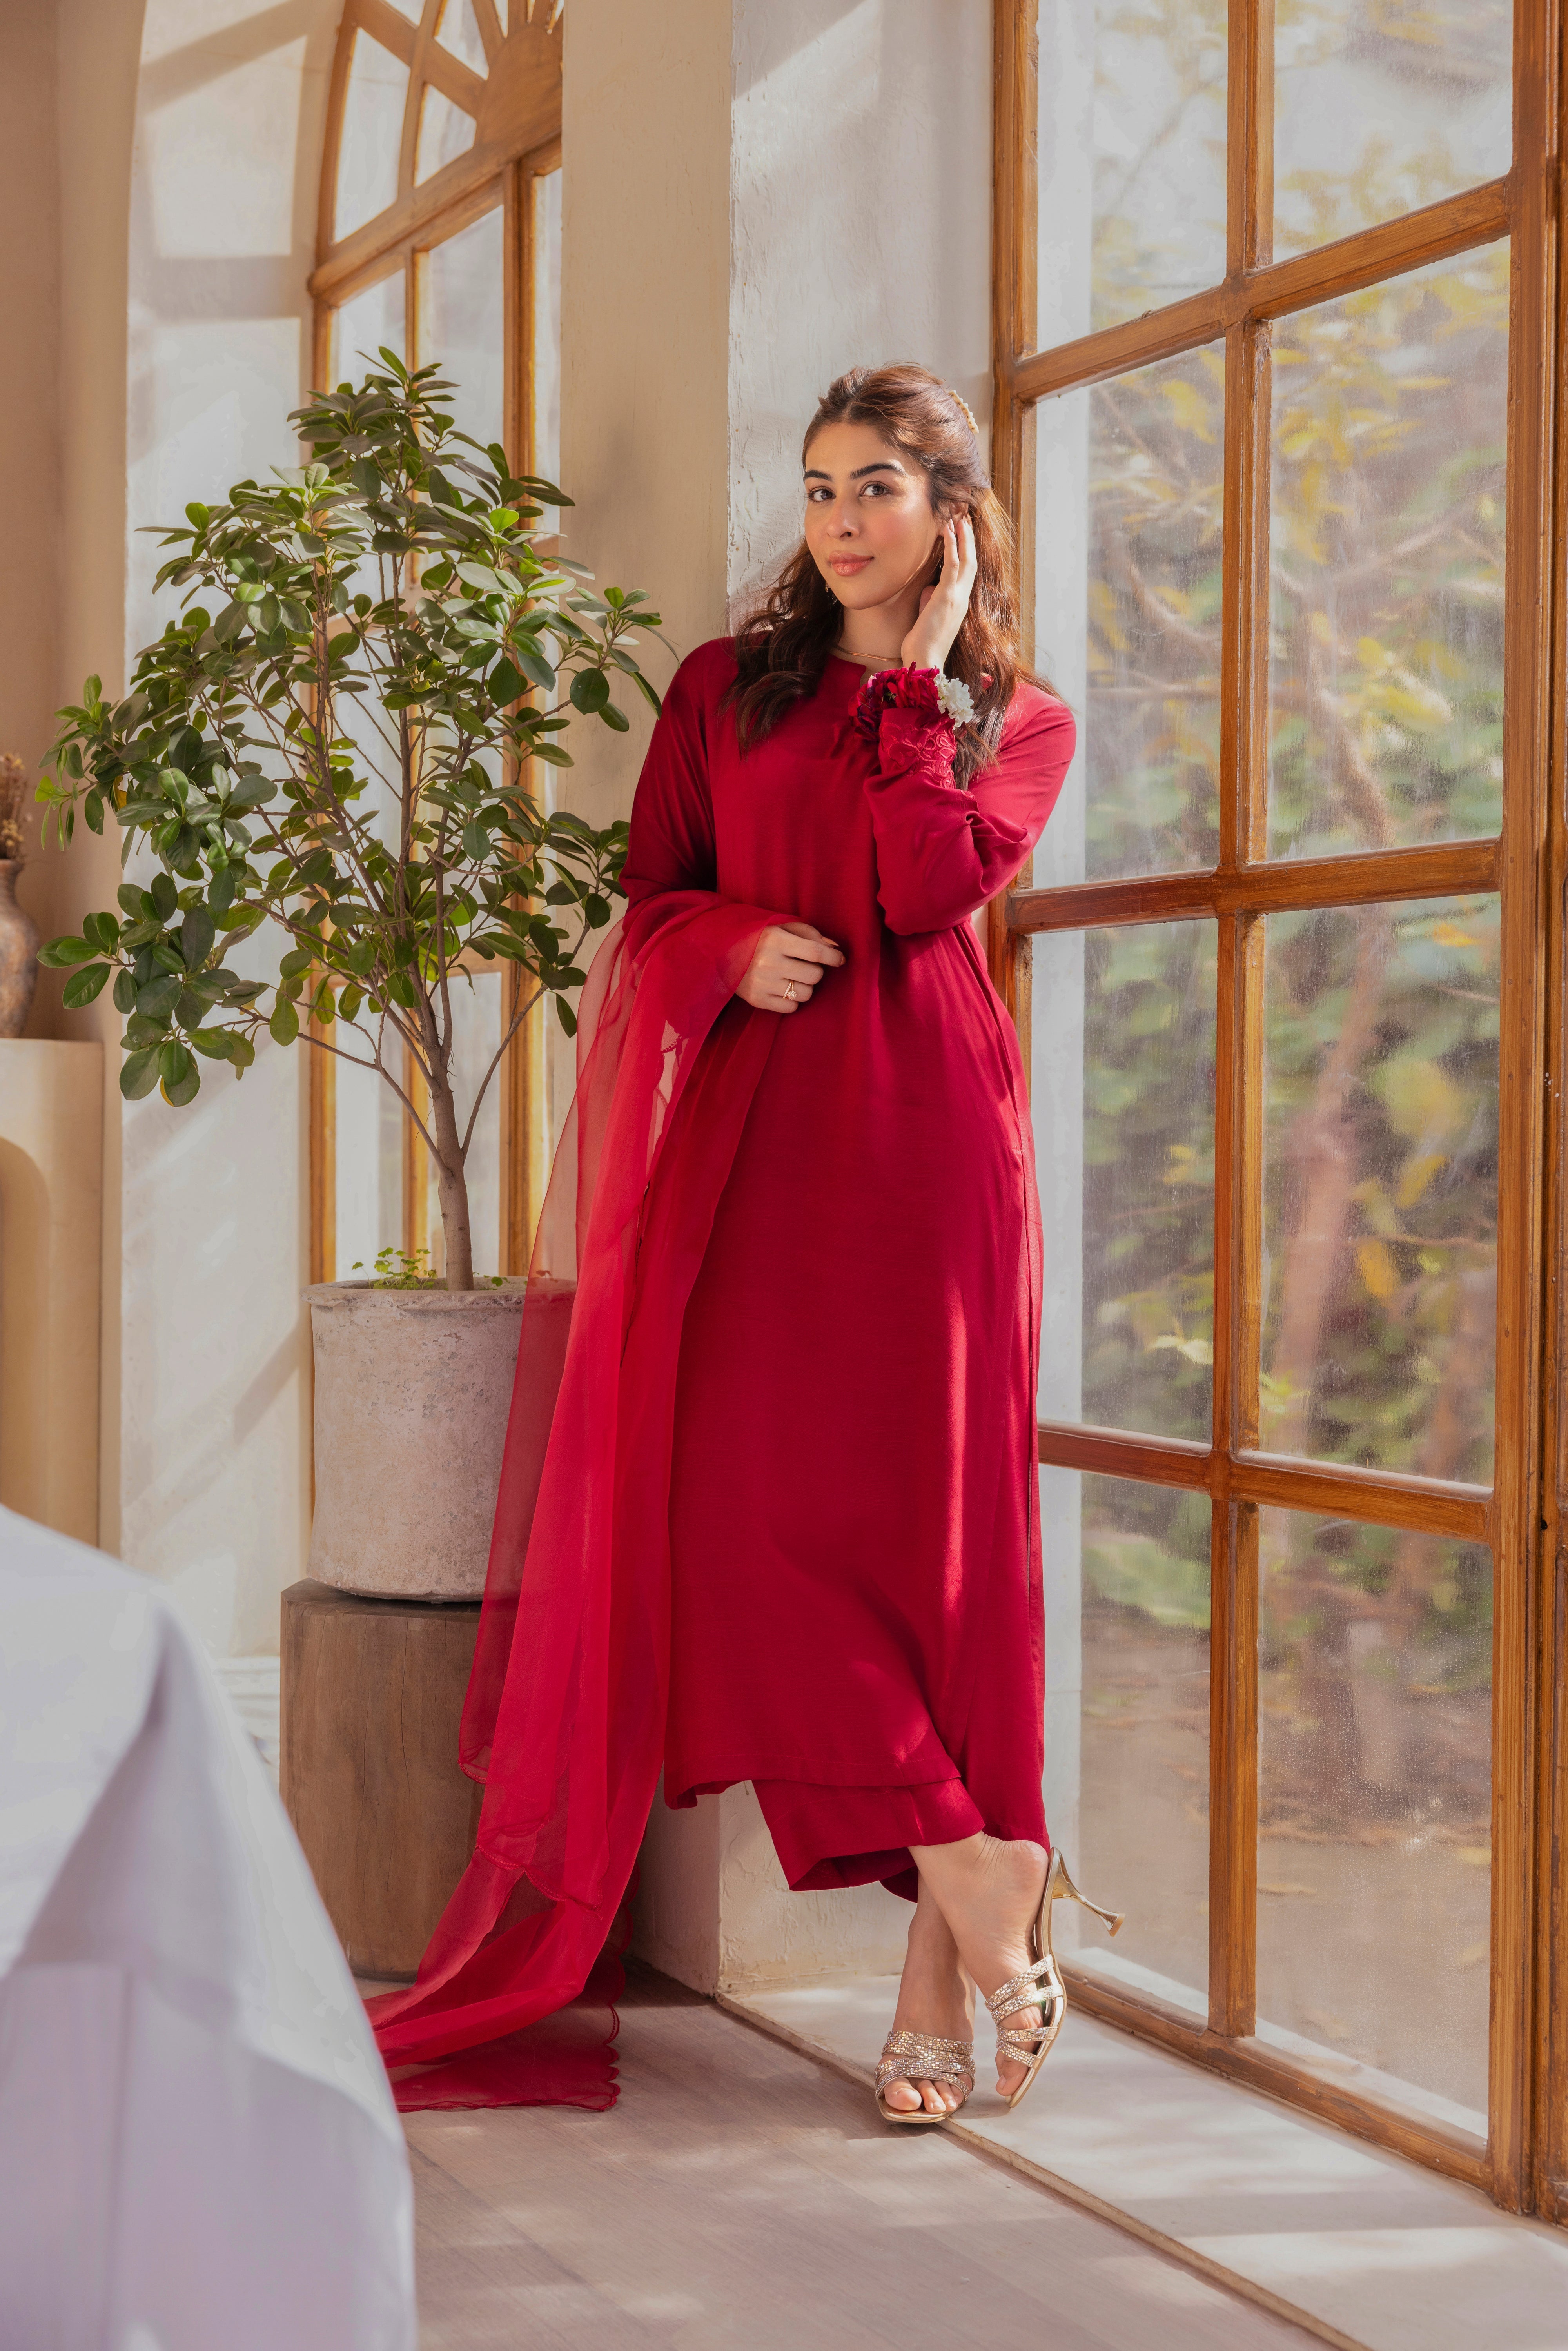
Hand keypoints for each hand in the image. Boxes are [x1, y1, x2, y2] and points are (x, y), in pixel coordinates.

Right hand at [737, 920, 844, 1013]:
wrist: (722, 953)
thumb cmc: (759, 937)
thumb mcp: (783, 927)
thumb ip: (811, 934)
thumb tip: (835, 949)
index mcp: (775, 940)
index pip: (815, 952)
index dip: (833, 957)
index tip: (839, 959)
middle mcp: (768, 963)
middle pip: (814, 975)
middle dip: (816, 971)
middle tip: (805, 966)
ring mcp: (762, 984)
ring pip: (806, 994)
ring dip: (805, 986)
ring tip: (792, 977)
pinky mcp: (757, 1000)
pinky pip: (791, 1007)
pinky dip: (792, 1000)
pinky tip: (782, 988)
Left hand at [900, 512, 977, 674]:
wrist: (925, 662)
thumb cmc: (922, 644)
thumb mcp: (927, 616)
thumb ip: (931, 600)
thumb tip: (929, 589)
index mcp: (959, 603)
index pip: (967, 571)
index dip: (967, 550)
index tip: (963, 532)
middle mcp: (963, 598)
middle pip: (972, 560)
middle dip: (969, 537)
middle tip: (965, 517)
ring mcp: (957, 597)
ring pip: (966, 559)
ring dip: (963, 535)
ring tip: (958, 516)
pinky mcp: (946, 597)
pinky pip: (952, 565)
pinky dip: (951, 545)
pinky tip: (947, 530)